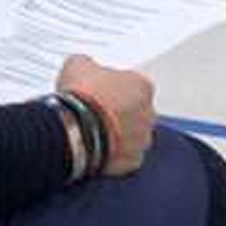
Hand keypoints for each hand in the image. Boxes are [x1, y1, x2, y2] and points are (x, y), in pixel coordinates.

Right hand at [56, 55, 156, 176]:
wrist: (76, 129)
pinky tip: (96, 148)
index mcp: (142, 86)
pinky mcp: (133, 161)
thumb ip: (88, 64)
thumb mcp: (77, 64)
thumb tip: (83, 66)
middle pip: (136, 110)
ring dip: (118, 134)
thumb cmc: (82, 96)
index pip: (132, 84)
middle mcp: (149, 113)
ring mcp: (142, 138)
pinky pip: (125, 157)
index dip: (113, 87)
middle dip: (119, 111)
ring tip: (93, 131)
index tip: (98, 90)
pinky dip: (113, 154)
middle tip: (96, 111)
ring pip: (132, 135)